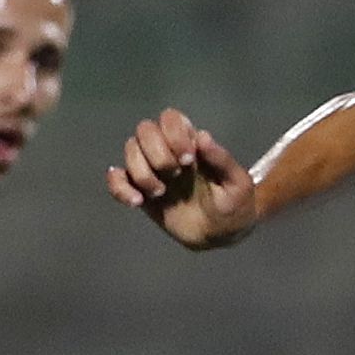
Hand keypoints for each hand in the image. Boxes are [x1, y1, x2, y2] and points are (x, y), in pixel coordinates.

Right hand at [107, 107, 258, 248]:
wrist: (221, 236)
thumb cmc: (233, 205)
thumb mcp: (237, 185)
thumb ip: (223, 160)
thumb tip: (202, 136)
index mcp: (191, 143)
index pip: (170, 118)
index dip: (173, 133)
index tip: (188, 160)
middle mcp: (167, 150)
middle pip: (145, 130)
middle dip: (156, 153)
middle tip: (175, 175)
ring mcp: (151, 169)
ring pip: (130, 151)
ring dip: (142, 172)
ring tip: (160, 193)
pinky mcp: (139, 190)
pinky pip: (117, 179)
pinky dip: (119, 187)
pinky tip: (136, 201)